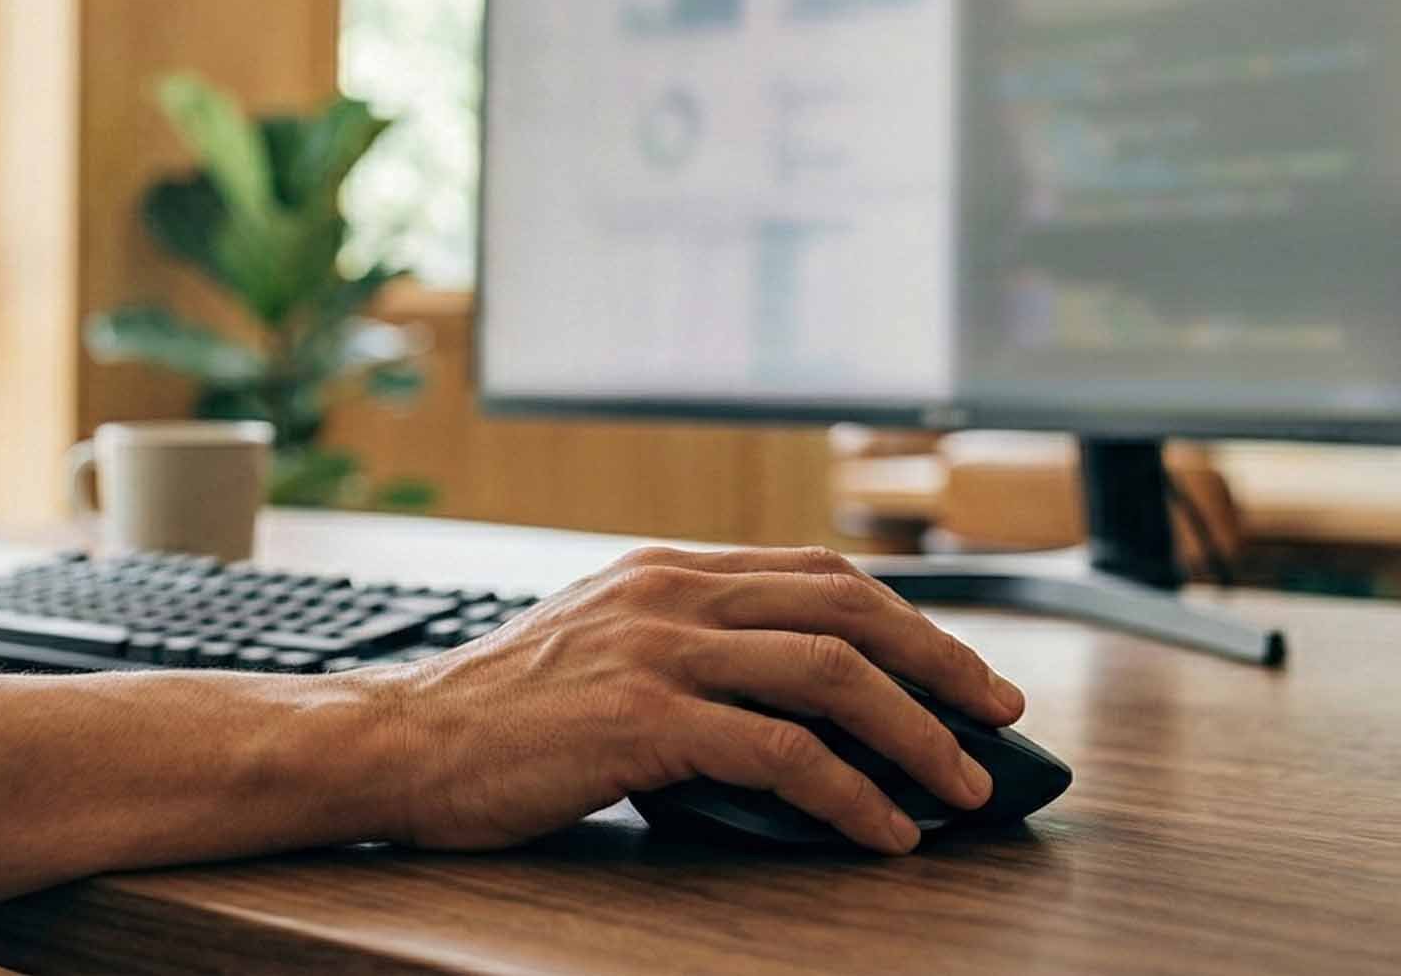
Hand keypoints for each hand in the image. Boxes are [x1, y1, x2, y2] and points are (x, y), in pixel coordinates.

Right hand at [376, 545, 1025, 854]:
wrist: (401, 743)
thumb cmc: (497, 715)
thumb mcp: (598, 645)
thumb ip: (683, 644)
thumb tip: (789, 697)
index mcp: (666, 569)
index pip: (820, 575)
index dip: (907, 620)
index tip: (961, 668)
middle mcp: (671, 591)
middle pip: (848, 609)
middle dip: (941, 664)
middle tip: (999, 717)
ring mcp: (658, 650)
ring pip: (832, 674)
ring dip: (916, 736)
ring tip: (962, 787)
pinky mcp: (644, 720)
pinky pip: (780, 752)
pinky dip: (849, 795)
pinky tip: (880, 831)